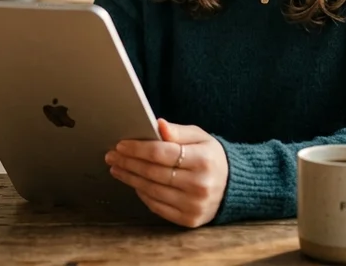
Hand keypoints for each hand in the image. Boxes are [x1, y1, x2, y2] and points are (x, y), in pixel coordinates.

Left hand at [105, 118, 228, 227]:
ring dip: (130, 178)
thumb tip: (157, 125)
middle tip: (112, 155)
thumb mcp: (200, 137)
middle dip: (128, 163)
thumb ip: (178, 131)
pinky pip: (157, 206)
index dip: (137, 149)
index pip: (161, 153)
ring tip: (117, 168)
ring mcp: (194, 205)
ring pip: (152, 191)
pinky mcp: (189, 220)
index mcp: (203, 160)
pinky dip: (142, 194)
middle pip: (153, 173)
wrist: (233, 186)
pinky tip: (134, 183)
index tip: (121, 144)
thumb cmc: (211, 157)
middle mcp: (199, 184)